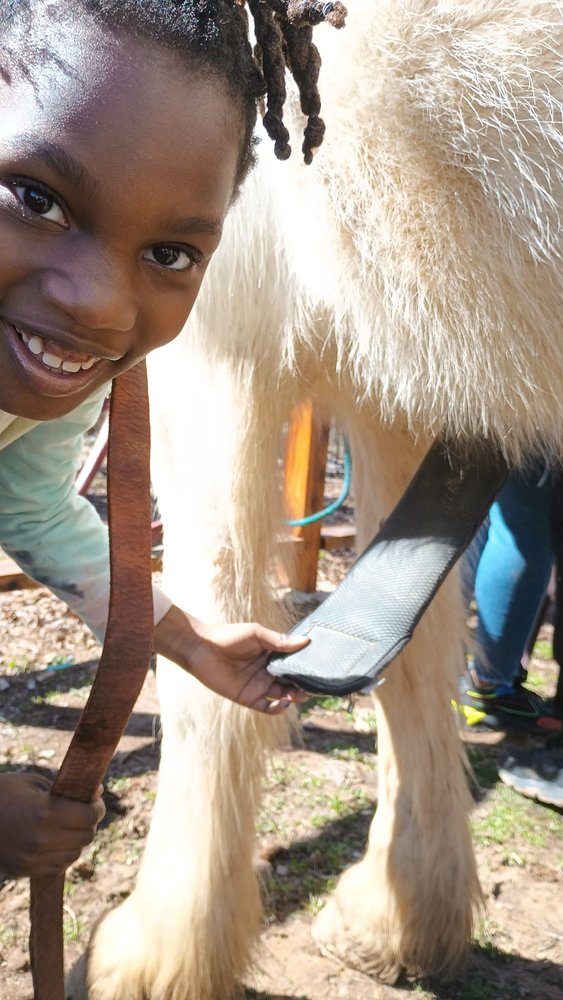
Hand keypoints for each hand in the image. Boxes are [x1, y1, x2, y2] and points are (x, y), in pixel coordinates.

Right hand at [0, 772, 105, 877]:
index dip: (97, 807)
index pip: (89, 816)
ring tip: (68, 825)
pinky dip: (62, 854)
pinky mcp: (26, 871)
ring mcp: (33, 859)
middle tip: (84, 811)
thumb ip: (67, 790)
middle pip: (86, 836)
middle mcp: (42, 840)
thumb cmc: (4, 793)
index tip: (95, 800)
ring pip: (75, 854)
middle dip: (89, 822)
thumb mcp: (35, 783)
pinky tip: (54, 840)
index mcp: (46, 813)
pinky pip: (58, 866)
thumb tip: (98, 793)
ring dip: (76, 840)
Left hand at [154, 606, 309, 713]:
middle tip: (314, 685)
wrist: (202, 649)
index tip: (320, 668)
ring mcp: (260, 686)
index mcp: (273, 654)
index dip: (307, 667)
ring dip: (295, 696)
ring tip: (299, 693)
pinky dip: (278, 708)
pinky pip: (268, 708)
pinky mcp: (249, 698)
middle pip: (293, 681)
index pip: (295, 663)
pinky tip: (283, 702)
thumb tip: (306, 641)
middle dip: (305, 684)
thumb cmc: (229, 636)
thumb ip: (280, 641)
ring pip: (285, 695)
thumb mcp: (257, 635)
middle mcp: (269, 671)